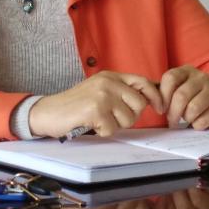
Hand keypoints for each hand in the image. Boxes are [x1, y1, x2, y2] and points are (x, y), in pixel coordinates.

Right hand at [28, 71, 163, 138]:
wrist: (48, 112)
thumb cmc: (74, 105)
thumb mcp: (99, 90)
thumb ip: (120, 92)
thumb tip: (149, 99)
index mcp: (110, 76)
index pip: (143, 82)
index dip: (155, 96)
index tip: (160, 107)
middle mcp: (108, 82)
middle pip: (139, 104)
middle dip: (129, 116)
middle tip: (110, 117)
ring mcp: (102, 95)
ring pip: (128, 119)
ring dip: (114, 125)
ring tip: (97, 120)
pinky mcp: (95, 110)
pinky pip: (113, 129)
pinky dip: (102, 132)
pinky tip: (90, 125)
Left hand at [158, 64, 208, 129]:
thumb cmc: (191, 96)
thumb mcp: (178, 87)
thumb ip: (164, 91)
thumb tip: (149, 99)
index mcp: (186, 71)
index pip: (170, 78)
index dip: (163, 96)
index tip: (160, 109)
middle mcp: (201, 77)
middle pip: (181, 95)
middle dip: (173, 112)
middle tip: (171, 120)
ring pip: (193, 108)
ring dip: (186, 118)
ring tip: (186, 119)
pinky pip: (203, 120)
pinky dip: (196, 125)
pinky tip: (197, 122)